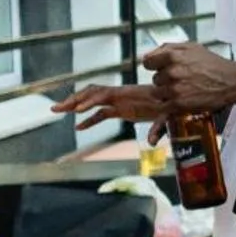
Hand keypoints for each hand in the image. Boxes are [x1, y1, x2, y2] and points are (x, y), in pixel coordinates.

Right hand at [52, 82, 166, 131]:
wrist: (178, 100)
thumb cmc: (172, 106)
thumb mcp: (168, 116)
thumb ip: (160, 127)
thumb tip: (153, 142)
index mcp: (129, 95)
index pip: (104, 94)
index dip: (90, 101)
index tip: (77, 110)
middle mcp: (121, 96)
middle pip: (92, 94)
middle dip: (74, 100)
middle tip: (57, 108)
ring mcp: (120, 102)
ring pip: (92, 101)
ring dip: (75, 105)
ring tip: (57, 110)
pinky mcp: (121, 109)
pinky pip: (101, 113)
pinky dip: (89, 119)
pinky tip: (78, 127)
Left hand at [143, 43, 235, 112]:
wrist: (232, 81)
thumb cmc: (214, 64)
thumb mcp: (192, 47)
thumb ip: (168, 47)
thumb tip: (149, 55)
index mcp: (173, 55)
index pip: (147, 62)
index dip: (155, 66)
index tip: (162, 68)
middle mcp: (172, 72)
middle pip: (155, 79)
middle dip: (165, 80)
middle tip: (181, 79)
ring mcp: (175, 89)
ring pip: (158, 93)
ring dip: (167, 93)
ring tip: (183, 90)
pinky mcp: (179, 104)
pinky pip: (163, 106)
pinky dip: (170, 105)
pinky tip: (181, 100)